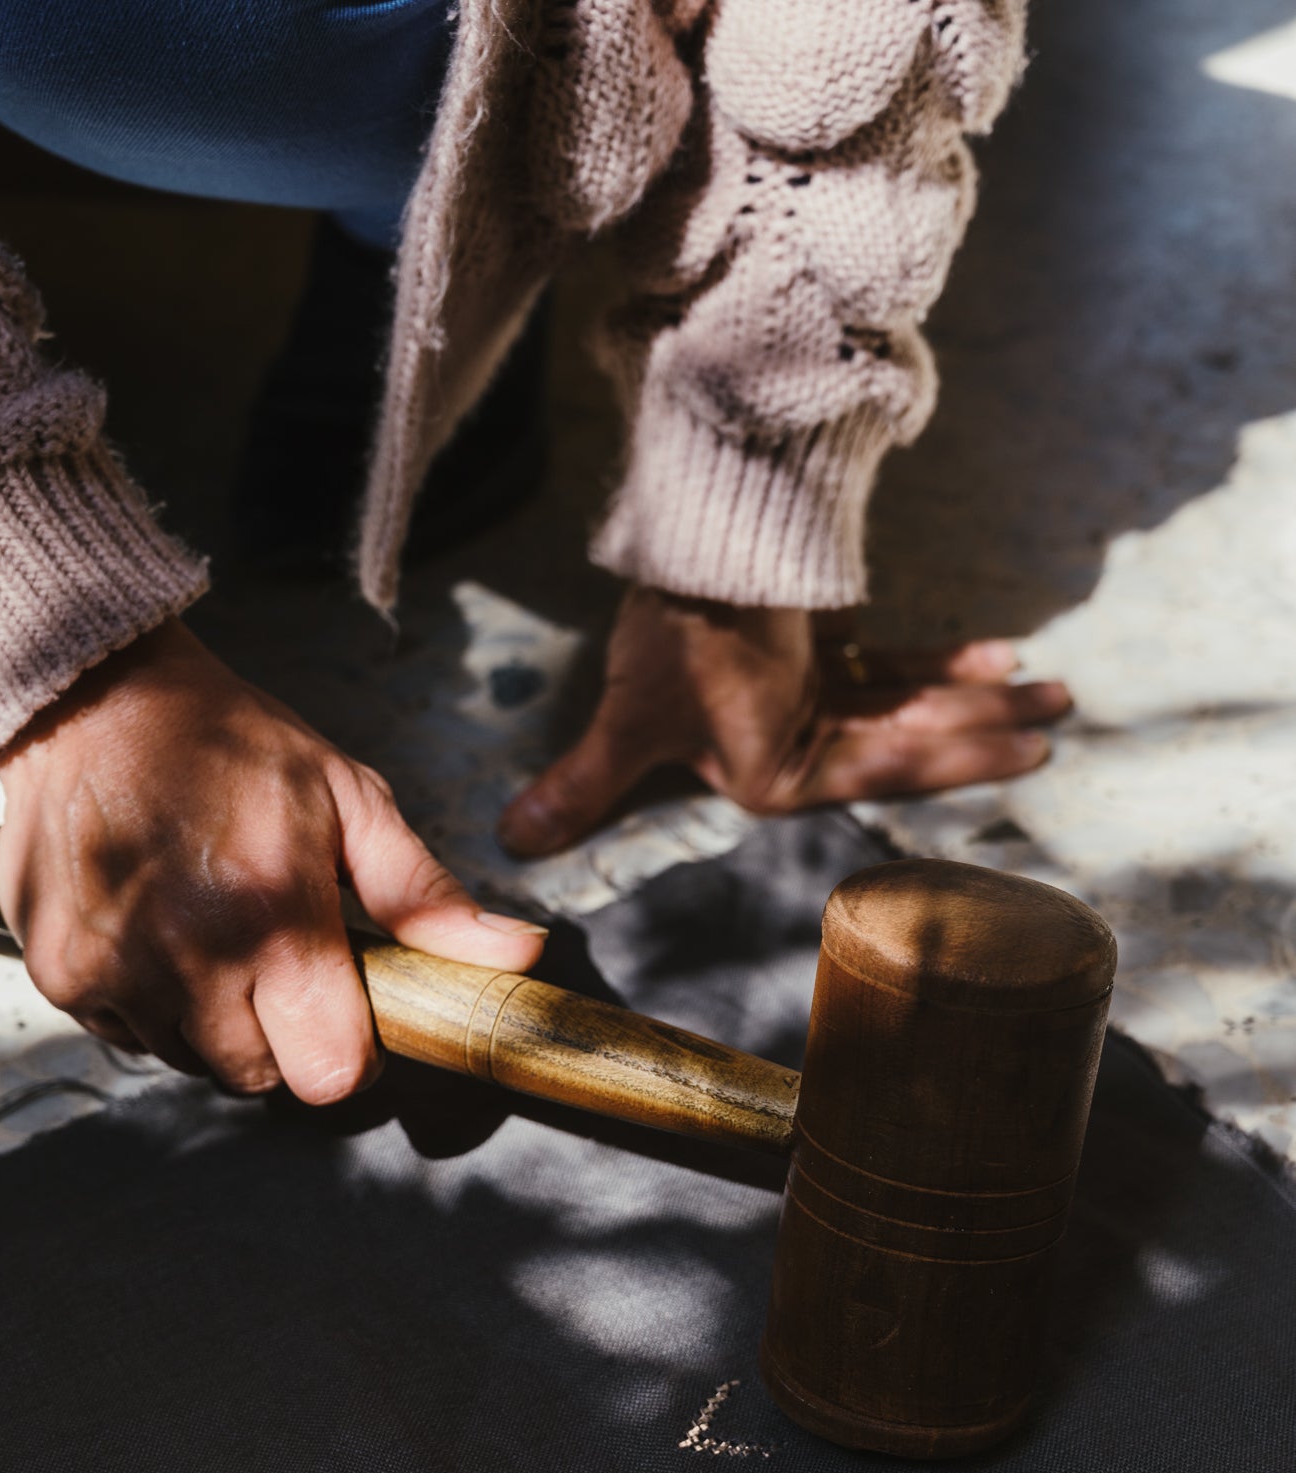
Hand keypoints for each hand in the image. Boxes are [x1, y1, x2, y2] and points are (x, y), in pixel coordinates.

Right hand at [0, 618, 546, 1102]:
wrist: (94, 700)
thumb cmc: (231, 745)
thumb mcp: (348, 800)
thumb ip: (423, 893)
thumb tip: (515, 950)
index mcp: (273, 918)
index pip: (330, 1072)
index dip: (348, 1050)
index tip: (344, 1009)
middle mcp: (188, 957)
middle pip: (260, 1075)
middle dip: (279, 1034)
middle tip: (271, 957)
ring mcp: (114, 971)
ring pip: (191, 1059)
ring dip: (209, 1018)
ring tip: (210, 931)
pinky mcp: (61, 974)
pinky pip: (127, 1034)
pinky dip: (148, 1000)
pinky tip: (155, 929)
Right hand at [497, 587, 1070, 857]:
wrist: (680, 531)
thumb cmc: (665, 633)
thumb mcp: (634, 721)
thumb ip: (587, 786)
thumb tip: (510, 838)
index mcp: (760, 766)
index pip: (871, 772)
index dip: (949, 763)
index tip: (1025, 751)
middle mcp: (790, 732)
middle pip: (905, 737)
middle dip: (987, 727)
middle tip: (1063, 711)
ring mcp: (808, 685)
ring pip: (909, 701)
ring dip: (981, 695)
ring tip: (1054, 690)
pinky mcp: (819, 643)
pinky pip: (891, 663)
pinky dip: (941, 661)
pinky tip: (997, 654)